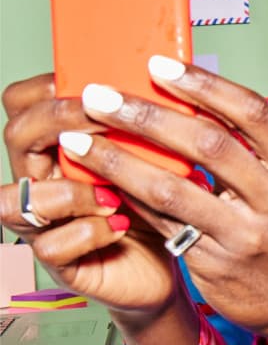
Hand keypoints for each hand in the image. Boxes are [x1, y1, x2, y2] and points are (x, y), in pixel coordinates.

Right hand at [1, 74, 176, 312]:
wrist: (174, 259)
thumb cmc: (161, 203)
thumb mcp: (155, 155)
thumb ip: (144, 126)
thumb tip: (160, 83)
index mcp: (60, 147)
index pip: (23, 104)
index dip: (46, 88)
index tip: (89, 82)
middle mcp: (43, 181)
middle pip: (16, 136)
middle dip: (59, 121)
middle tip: (103, 121)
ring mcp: (46, 223)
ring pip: (19, 198)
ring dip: (70, 191)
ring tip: (112, 193)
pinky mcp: (61, 262)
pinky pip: (52, 246)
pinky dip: (91, 232)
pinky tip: (122, 225)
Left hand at [56, 58, 267, 342]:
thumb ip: (247, 148)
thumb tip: (184, 96)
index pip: (250, 111)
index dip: (202, 83)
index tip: (157, 65)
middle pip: (207, 143)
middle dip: (146, 115)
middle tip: (100, 96)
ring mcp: (245, 235)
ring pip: (171, 188)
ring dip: (119, 160)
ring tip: (80, 139)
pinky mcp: (213, 263)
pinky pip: (161, 223)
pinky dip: (129, 197)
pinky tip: (100, 179)